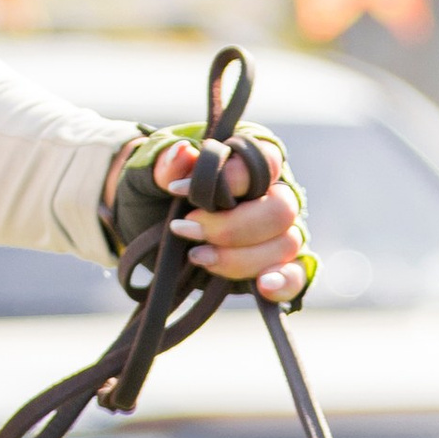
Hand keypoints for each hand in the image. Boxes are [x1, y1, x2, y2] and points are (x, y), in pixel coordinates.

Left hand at [105, 132, 309, 299]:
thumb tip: (183, 152)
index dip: (227, 178)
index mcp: (252, 161)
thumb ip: (164, 164)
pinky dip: (283, 282)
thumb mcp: (148, 176)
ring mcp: (277, 232)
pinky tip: (263, 286)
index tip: (177, 191)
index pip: (264, 162)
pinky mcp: (273, 267)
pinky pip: (295, 276)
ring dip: (239, 257)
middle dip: (231, 227)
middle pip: (280, 210)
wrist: (143, 232)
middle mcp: (273, 195)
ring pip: (285, 244)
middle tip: (188, 230)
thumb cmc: (153, 196)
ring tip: (197, 256)